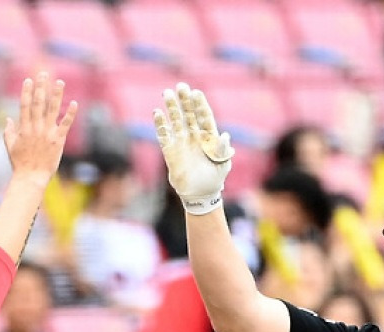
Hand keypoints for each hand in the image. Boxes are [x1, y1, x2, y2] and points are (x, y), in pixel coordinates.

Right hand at [3, 72, 77, 186]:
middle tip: (43, 74)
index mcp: (24, 128)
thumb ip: (8, 131)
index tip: (29, 80)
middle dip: (41, 87)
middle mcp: (35, 128)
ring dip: (56, 95)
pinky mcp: (58, 140)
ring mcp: (47, 133)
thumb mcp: (10, 146)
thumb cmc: (20, 163)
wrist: (31, 177)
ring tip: (59, 82)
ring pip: (52, 110)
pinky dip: (70, 114)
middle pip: (38, 103)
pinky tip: (74, 103)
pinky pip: (65, 124)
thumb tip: (7, 119)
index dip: (27, 91)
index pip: (25, 105)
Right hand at [154, 83, 233, 214]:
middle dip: (184, 100)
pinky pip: (164, 135)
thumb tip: (226, 136)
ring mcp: (182, 142)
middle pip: (189, 114)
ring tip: (166, 93)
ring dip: (172, 108)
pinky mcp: (170, 151)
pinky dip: (160, 124)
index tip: (196, 92)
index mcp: (209, 137)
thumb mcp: (222, 164)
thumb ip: (223, 150)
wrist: (200, 194)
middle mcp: (195, 136)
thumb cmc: (214, 178)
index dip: (200, 104)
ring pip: (176, 121)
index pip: (204, 116)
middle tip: (180, 86)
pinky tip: (157, 113)